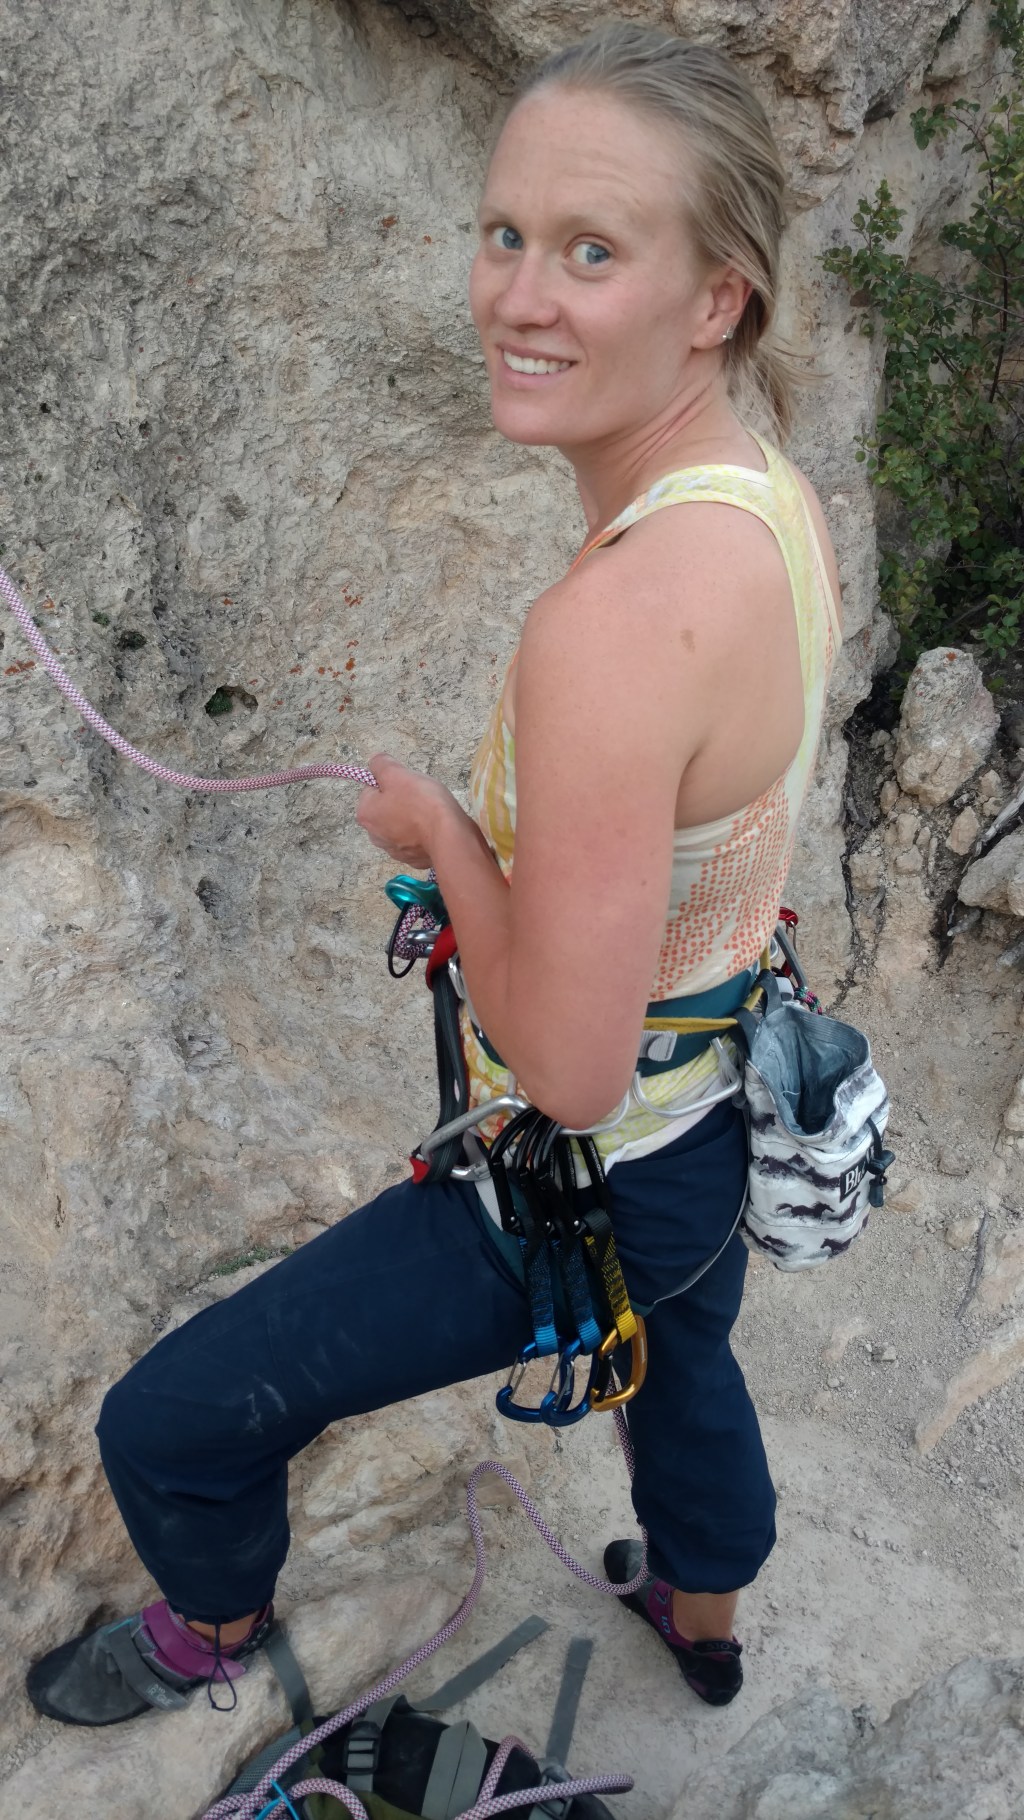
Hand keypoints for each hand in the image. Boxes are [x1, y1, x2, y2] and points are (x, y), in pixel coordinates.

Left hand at [355, 753, 457, 867]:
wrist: (449, 836)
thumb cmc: (422, 802)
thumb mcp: (397, 773)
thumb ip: (381, 764)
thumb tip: (376, 762)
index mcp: (365, 813)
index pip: (373, 788)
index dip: (391, 781)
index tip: (407, 783)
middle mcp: (374, 835)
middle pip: (386, 807)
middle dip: (400, 800)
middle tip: (420, 796)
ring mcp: (394, 850)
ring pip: (400, 824)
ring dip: (411, 817)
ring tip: (429, 812)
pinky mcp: (412, 859)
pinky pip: (414, 840)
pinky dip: (422, 833)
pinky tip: (433, 828)